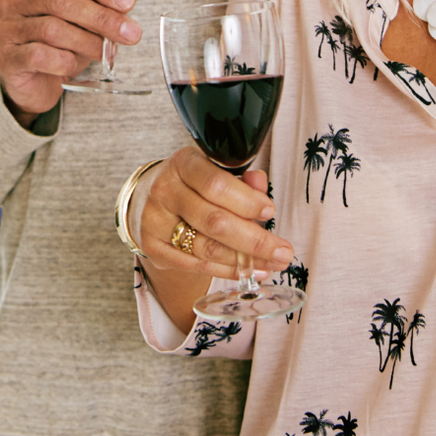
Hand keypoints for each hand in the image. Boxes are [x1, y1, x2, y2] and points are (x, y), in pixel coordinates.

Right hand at [0, 0, 140, 123]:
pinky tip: (73, 64)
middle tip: (129, 32)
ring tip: (106, 52)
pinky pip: (37, 55)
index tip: (127, 1)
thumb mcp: (85, 18)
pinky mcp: (4, 58)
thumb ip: (106, 1)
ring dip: (87, 41)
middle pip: (61, 1)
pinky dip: (62, 61)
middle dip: (101, 17)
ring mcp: (4, 27)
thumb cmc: (57, 42)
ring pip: (51, 29)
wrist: (33, 81)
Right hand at [137, 148, 293, 334]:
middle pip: (214, 221)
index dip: (247, 201)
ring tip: (274, 263)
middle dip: (255, 240)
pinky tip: (250, 271)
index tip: (270, 212)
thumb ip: (240, 179)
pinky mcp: (153, 248)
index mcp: (183, 164)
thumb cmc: (192, 185)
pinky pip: (197, 265)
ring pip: (207, 248)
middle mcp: (165, 191)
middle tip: (284, 251)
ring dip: (245, 260)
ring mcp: (155, 221)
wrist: (151, 200)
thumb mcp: (214, 172)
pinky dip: (227, 271)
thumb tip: (260, 183)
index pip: (216, 184)